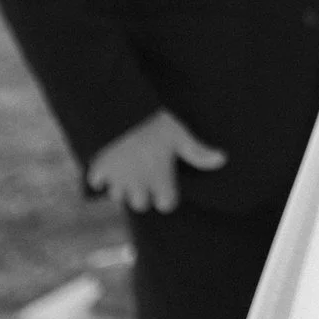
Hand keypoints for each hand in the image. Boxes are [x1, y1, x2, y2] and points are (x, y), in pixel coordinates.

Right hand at [86, 110, 224, 212]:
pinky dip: (100, 177)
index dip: (169, 197)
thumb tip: (222, 159)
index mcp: (160, 180)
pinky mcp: (98, 169)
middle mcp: (137, 185)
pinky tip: (109, 165)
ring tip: (130, 170)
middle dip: (144, 195)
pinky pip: (96, 182)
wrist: (120, 113)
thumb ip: (198, 152)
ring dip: (123, 188)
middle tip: (149, 177)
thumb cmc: (155, 124)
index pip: (166, 205)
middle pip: (140, 205)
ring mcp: (116, 179)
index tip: (169, 185)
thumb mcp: (181, 135)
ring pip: (118, 196)